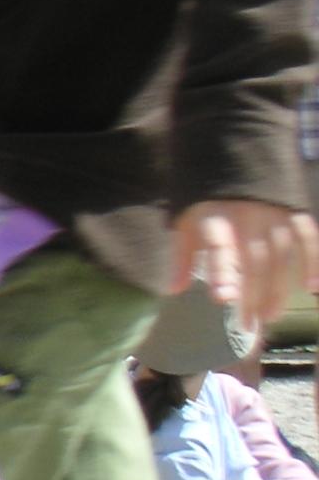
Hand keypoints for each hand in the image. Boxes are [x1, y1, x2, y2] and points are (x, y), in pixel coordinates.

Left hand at [167, 199, 318, 330]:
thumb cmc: (207, 198)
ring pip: (281, 257)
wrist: (235, 154)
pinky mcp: (295, 211)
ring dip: (278, 290)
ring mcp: (275, 212)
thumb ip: (183, 255)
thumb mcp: (187, 220)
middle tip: (248, 325)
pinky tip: (312, 288)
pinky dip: (312, 263)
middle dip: (252, 296)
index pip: (219, 246)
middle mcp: (247, 214)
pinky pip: (309, 238)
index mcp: (215, 215)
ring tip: (271, 316)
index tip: (224, 299)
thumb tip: (174, 290)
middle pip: (253, 262)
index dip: (222, 272)